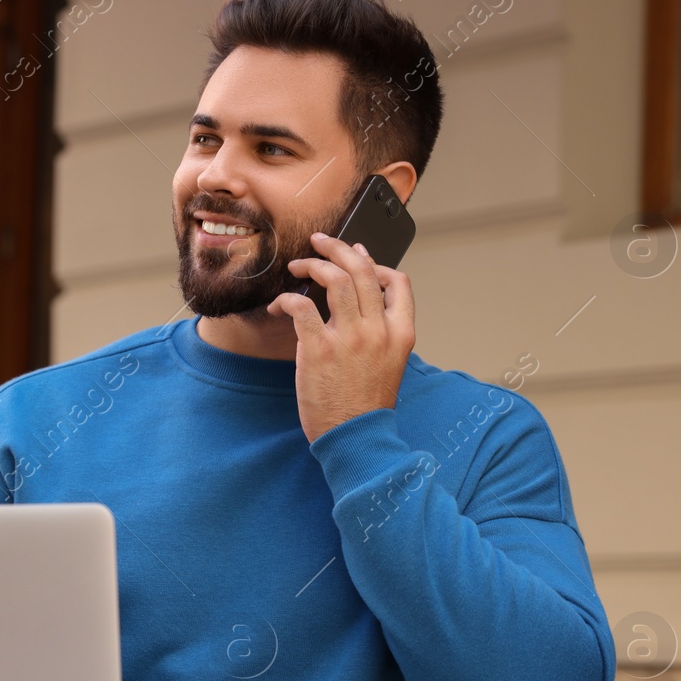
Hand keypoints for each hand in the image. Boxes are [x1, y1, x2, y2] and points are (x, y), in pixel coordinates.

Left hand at [265, 232, 414, 443]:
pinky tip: (279, 305)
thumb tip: (364, 300)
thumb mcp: (390, 364)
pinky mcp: (318, 349)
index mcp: (401, 333)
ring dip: (312, 265)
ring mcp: (349, 338)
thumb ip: (381, 332)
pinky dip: (286, 299)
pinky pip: (301, 307)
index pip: (398, 281)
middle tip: (319, 242)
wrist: (356, 439)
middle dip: (338, 248)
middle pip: (362, 270)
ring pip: (335, 279)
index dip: (375, 262)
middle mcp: (378, 330)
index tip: (357, 257)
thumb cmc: (366, 404)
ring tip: (297, 265)